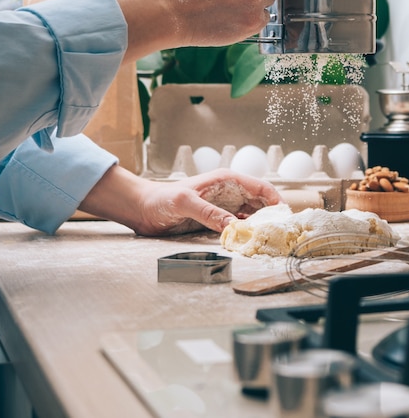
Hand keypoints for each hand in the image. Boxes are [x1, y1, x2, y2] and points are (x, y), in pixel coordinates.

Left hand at [78, 165, 282, 235]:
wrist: (143, 209)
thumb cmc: (161, 199)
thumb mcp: (185, 202)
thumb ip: (209, 212)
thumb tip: (233, 226)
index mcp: (226, 180)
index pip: (261, 188)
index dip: (276, 201)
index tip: (284, 219)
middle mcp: (229, 193)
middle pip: (261, 204)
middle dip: (272, 218)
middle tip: (281, 237)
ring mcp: (224, 208)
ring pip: (252, 217)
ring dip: (260, 229)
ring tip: (269, 244)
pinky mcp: (216, 221)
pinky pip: (238, 227)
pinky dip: (246, 235)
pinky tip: (250, 245)